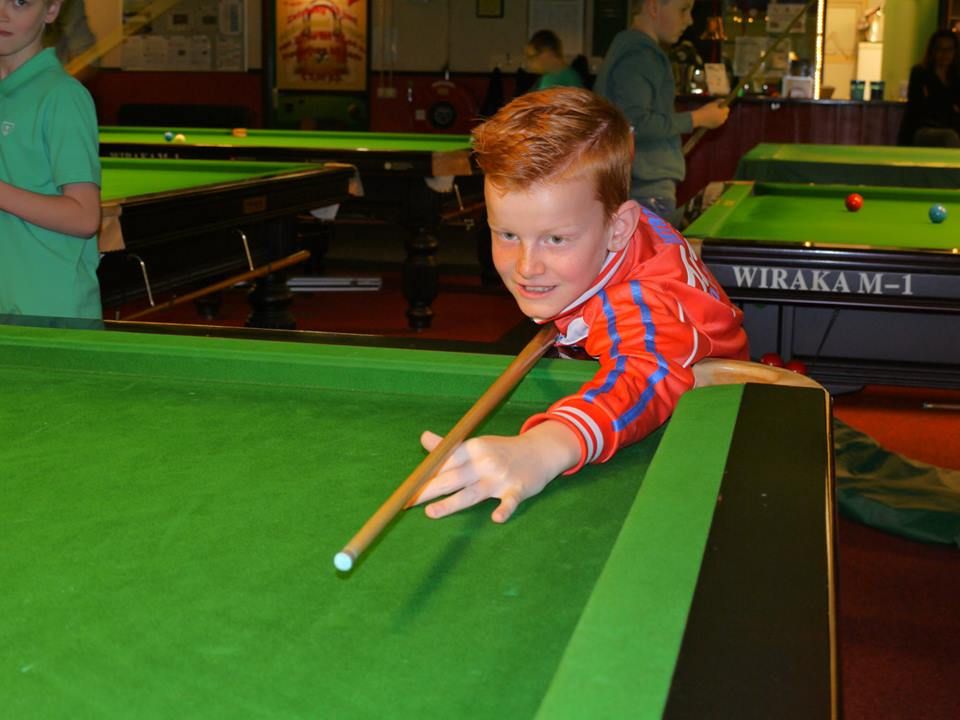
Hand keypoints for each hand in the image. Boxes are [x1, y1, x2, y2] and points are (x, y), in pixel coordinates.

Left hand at [411, 421, 580, 522]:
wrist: (540, 451)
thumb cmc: (502, 450)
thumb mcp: (476, 445)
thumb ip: (449, 447)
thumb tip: (424, 438)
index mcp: (473, 449)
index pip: (444, 462)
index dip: (425, 475)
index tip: (406, 488)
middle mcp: (484, 462)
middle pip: (452, 478)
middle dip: (429, 490)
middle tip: (407, 502)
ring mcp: (501, 477)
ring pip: (472, 493)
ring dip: (451, 503)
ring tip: (430, 513)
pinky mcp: (519, 489)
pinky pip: (511, 501)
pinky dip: (505, 509)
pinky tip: (496, 518)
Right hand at [691, 100, 729, 128]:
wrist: (698, 119)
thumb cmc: (706, 110)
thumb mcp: (713, 103)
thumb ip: (720, 101)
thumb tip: (724, 100)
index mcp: (723, 113)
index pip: (727, 109)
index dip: (723, 107)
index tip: (719, 106)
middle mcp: (722, 120)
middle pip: (725, 115)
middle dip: (722, 112)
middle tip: (716, 110)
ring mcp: (718, 124)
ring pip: (721, 119)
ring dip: (719, 117)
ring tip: (713, 114)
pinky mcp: (714, 127)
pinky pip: (717, 123)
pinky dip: (715, 121)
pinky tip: (710, 118)